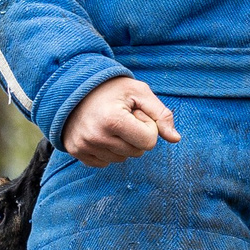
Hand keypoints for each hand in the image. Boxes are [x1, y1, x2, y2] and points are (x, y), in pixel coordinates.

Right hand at [63, 77, 180, 166]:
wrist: (73, 86)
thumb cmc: (112, 88)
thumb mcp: (139, 92)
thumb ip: (161, 114)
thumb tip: (176, 139)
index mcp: (113, 120)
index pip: (149, 142)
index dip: (148, 127)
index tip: (135, 113)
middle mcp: (96, 136)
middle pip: (137, 152)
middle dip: (136, 135)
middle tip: (122, 116)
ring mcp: (84, 146)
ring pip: (121, 158)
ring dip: (122, 143)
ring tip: (109, 123)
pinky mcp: (76, 152)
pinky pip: (104, 162)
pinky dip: (107, 150)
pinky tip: (100, 132)